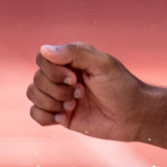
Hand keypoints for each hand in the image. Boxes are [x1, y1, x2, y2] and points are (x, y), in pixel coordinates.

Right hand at [27, 42, 148, 140]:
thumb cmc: (122, 87)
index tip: (75, 78)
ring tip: (75, 105)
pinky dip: (46, 116)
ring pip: (33, 95)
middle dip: (58, 89)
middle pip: (37, 79)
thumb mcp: (103, 64)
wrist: (134, 116)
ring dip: (52, 102)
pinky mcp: (60, 115)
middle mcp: (62, 76)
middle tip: (82, 93)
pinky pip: (35, 114)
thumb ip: (75, 53)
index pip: (42, 59)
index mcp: (71, 60)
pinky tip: (64, 118)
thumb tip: (44, 49)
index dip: (53, 71)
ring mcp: (59, 96)